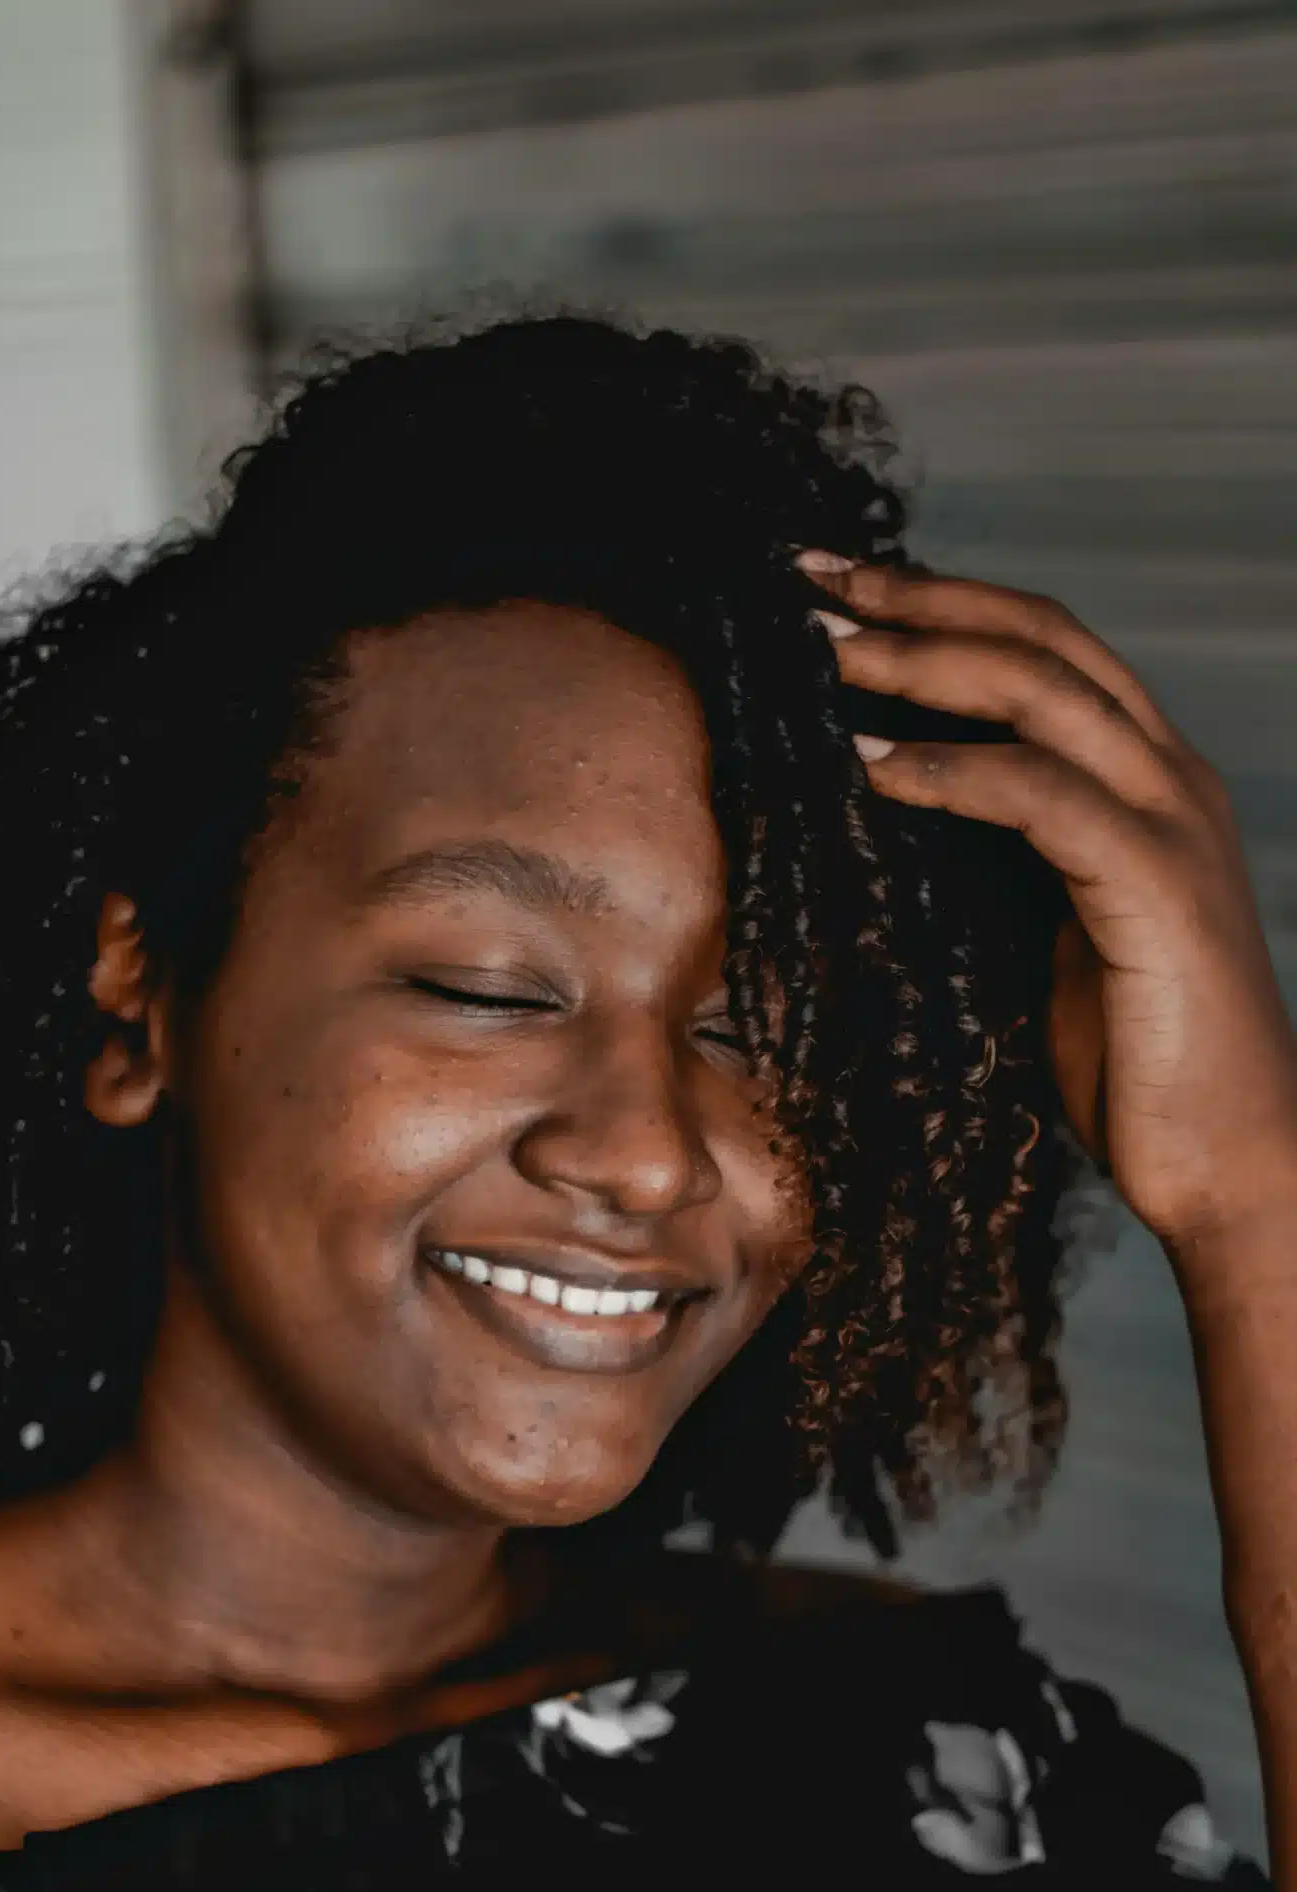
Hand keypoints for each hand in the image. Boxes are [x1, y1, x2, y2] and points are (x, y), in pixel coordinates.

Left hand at [800, 555, 1296, 1253]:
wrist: (1227, 1162)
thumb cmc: (1133, 1063)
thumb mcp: (1048, 935)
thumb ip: (999, 861)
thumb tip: (884, 811)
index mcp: (1147, 780)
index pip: (1044, 648)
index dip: (943, 603)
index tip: (838, 588)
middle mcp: (1170, 776)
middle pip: (1040, 637)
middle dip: (919, 598)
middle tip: (811, 581)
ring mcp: (1173, 823)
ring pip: (1041, 691)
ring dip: (921, 660)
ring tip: (826, 651)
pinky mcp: (1158, 886)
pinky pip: (1041, 796)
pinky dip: (951, 770)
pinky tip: (874, 766)